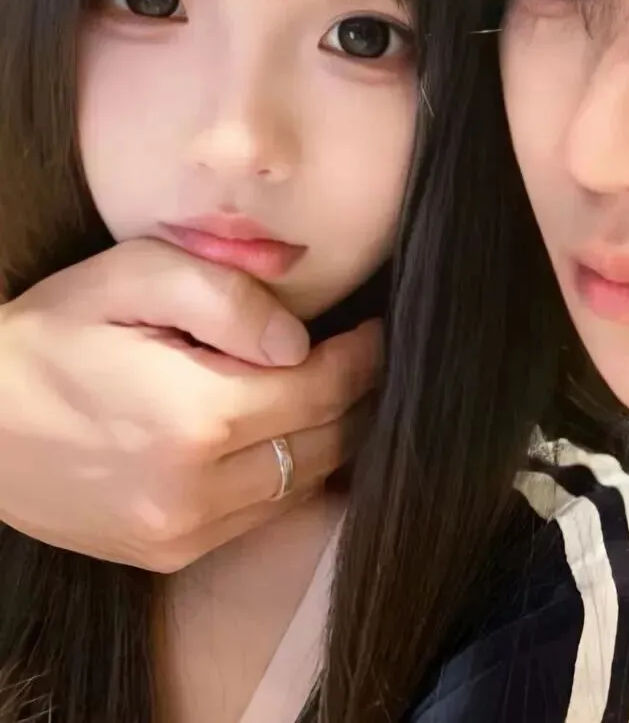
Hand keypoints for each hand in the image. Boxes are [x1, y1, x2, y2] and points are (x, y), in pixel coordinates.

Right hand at [0, 238, 379, 571]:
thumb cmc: (52, 333)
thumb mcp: (133, 276)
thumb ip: (227, 297)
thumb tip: (300, 341)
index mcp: (196, 417)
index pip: (324, 389)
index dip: (363, 357)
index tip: (375, 328)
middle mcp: (197, 491)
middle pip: (325, 442)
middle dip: (356, 394)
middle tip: (361, 356)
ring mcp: (181, 532)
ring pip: (301, 483)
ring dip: (328, 435)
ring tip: (329, 388)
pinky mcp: (165, 553)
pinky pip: (262, 514)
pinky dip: (287, 472)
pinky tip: (280, 433)